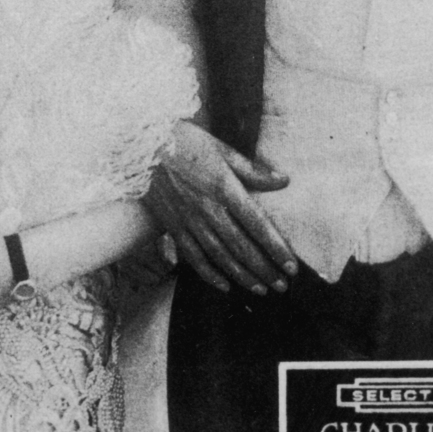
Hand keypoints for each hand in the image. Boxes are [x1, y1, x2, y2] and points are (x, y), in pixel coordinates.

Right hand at [144, 120, 297, 295]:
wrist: (140, 145)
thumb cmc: (184, 142)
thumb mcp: (221, 149)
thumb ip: (252, 170)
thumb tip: (283, 180)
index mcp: (224, 189)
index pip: (258, 225)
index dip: (276, 248)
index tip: (292, 265)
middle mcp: (208, 210)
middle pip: (241, 247)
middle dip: (264, 269)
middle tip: (282, 285)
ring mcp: (188, 221)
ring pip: (219, 256)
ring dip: (242, 275)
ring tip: (260, 289)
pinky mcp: (172, 225)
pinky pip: (192, 256)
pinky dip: (208, 273)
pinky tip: (224, 286)